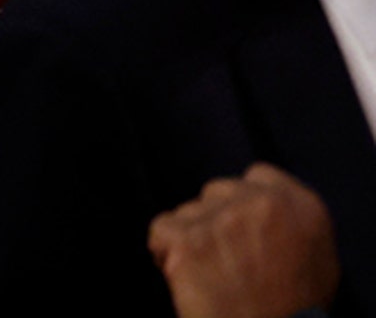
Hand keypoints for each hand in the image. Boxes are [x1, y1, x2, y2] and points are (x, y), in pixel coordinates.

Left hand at [148, 164, 338, 317]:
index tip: (242, 230)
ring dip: (193, 242)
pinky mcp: (188, 239)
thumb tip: (264, 206)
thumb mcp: (317, 263)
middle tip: (229, 267)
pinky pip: (162, 232)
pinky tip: (191, 283)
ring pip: (189, 212)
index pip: (259, 177)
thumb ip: (290, 224)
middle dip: (215, 224)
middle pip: (217, 193)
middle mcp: (263, 202)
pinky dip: (167, 256)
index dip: (244, 203)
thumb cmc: (297, 315)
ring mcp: (223, 217)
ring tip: (215, 283)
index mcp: (303, 205)